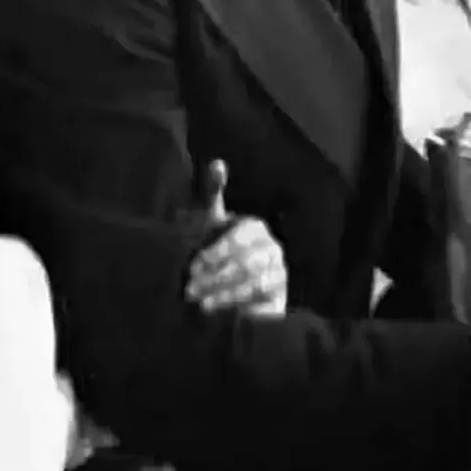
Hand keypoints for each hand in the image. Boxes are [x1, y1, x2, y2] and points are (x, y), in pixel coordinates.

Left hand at [185, 160, 286, 315]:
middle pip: (246, 261)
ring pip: (252, 281)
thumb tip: (218, 162)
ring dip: (221, 291)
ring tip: (198, 301)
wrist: (234, 288)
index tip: (194, 265)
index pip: (240, 235)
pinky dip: (234, 303)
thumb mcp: (212, 221)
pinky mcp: (280, 295)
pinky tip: (214, 308)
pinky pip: (258, 298)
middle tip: (190, 288)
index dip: (217, 251)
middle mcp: (272, 247)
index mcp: (255, 226)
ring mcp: (279, 271)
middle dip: (215, 275)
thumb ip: (214, 191)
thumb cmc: (220, 249)